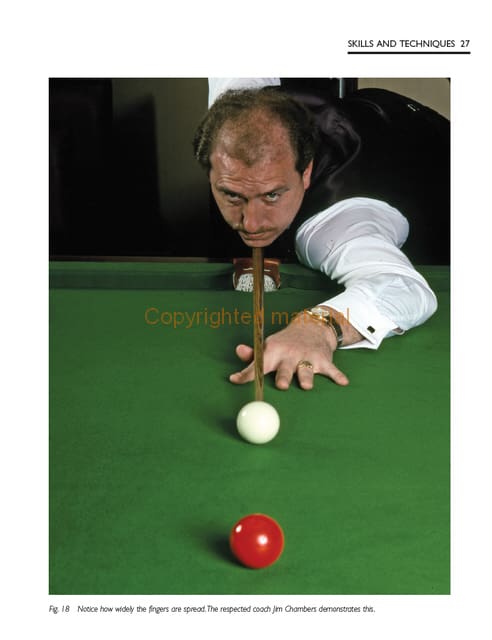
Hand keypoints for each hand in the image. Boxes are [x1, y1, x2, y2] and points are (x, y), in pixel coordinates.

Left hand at [229, 313, 352, 389]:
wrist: (311, 328)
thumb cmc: (285, 344)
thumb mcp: (268, 346)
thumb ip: (253, 355)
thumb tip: (238, 351)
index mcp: (273, 352)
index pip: (258, 365)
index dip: (246, 374)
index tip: (235, 380)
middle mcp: (290, 355)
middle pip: (285, 369)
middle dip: (284, 376)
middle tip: (282, 385)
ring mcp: (308, 358)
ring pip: (307, 370)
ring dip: (307, 377)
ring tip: (306, 386)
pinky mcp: (324, 361)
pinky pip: (332, 370)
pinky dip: (338, 376)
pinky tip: (343, 382)